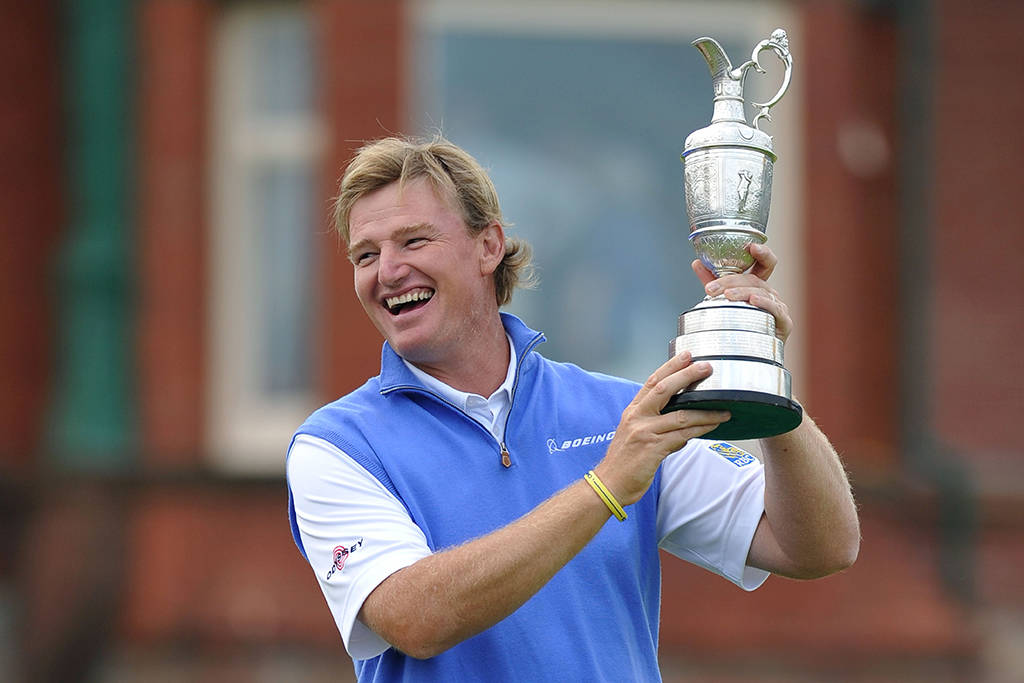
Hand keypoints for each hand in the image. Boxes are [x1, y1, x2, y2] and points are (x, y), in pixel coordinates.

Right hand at [595, 352, 730, 505]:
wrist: (609, 484)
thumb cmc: (623, 461)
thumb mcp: (634, 434)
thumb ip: (656, 424)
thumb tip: (682, 422)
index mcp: (633, 411)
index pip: (652, 382)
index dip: (670, 367)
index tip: (685, 355)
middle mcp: (637, 417)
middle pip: (664, 389)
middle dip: (687, 375)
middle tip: (706, 367)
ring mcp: (644, 432)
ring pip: (680, 415)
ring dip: (705, 411)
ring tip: (723, 408)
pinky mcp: (653, 448)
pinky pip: (682, 436)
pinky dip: (700, 429)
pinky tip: (713, 426)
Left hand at [690, 242, 792, 342]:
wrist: (753, 352)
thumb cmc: (741, 323)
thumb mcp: (725, 299)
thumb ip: (713, 281)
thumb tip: (697, 263)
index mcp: (758, 284)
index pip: (764, 263)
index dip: (761, 253)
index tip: (751, 246)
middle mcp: (770, 292)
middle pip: (753, 279)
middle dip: (731, 281)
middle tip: (711, 288)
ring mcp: (778, 306)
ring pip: (760, 293)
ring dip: (742, 292)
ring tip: (726, 296)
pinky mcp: (784, 321)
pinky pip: (774, 309)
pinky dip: (763, 303)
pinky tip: (753, 302)